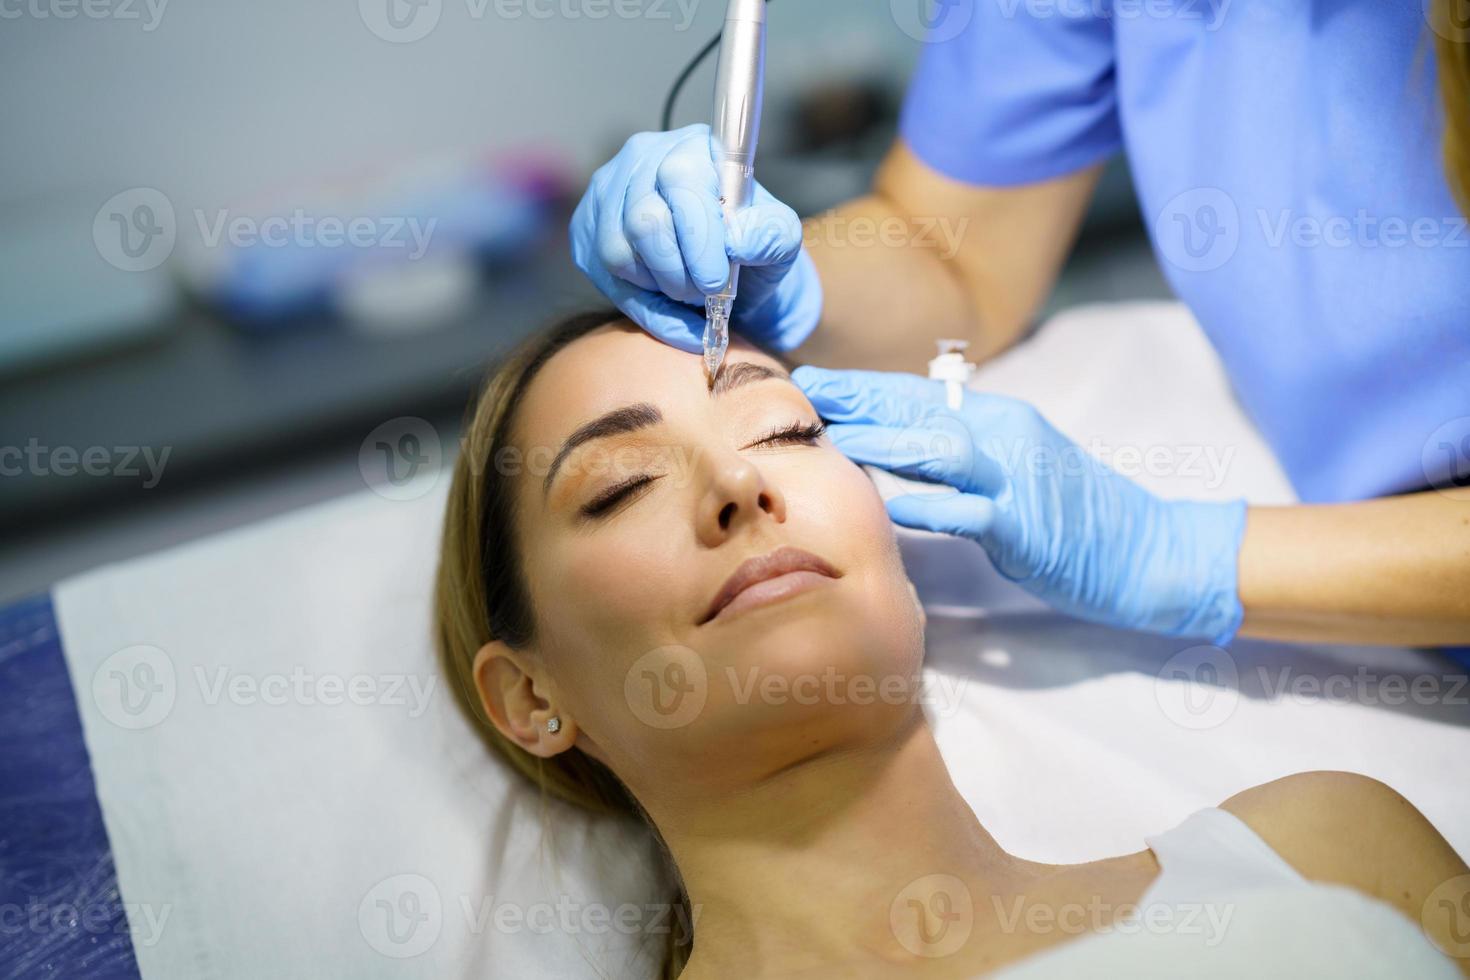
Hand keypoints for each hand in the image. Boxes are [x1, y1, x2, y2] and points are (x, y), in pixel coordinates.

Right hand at [570, 124, 821, 351]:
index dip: (698, 236)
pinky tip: (670, 309)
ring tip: (690, 294)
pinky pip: (604, 276)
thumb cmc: (750, 248)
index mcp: (694, 145)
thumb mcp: (778, 241)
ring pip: (619, 252)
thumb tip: (737, 241)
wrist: (725, 274)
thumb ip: (770, 236)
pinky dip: (643, 306)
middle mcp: (643, 157)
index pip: (681, 179)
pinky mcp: (587, 231)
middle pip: (644, 220)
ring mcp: (607, 192)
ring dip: (661, 288)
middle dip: (680, 272)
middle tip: (707, 293)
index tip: (718, 281)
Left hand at [793, 366, 1247, 644]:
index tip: (813, 381)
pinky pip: (974, 514)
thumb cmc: (1073, 514)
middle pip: (922, 411)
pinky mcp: (1029, 528)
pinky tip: (894, 508)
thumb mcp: (1014, 468)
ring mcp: (1019, 481)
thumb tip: (893, 443)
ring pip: (944, 450)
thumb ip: (959, 454)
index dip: (864, 388)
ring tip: (838, 440)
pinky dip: (933, 508)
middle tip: (803, 395)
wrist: (1146, 550)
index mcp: (999, 421)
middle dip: (860, 402)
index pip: (920, 395)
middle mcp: (1006, 438)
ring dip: (888, 444)